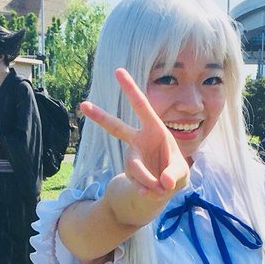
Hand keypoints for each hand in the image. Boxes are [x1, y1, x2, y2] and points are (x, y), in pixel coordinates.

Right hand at [80, 68, 189, 196]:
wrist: (166, 188)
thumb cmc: (175, 171)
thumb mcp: (182, 172)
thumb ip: (175, 174)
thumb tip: (164, 183)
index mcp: (154, 129)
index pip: (141, 106)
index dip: (130, 89)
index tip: (118, 71)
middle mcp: (139, 140)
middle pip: (116, 127)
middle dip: (100, 116)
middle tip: (82, 105)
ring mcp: (131, 157)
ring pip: (134, 167)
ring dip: (148, 180)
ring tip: (160, 189)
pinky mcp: (129, 173)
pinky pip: (137, 183)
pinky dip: (147, 190)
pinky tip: (153, 192)